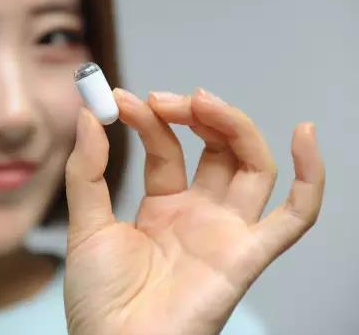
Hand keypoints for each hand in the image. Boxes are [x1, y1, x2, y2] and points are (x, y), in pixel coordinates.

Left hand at [63, 87, 324, 334]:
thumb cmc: (98, 299)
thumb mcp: (87, 224)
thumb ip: (87, 170)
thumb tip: (88, 114)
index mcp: (162, 206)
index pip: (166, 146)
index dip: (147, 119)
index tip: (119, 100)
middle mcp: (199, 214)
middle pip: (216, 148)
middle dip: (194, 114)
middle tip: (163, 99)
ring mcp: (225, 231)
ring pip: (252, 166)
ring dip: (234, 125)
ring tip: (201, 101)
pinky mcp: (246, 256)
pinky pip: (294, 219)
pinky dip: (310, 179)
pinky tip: (304, 135)